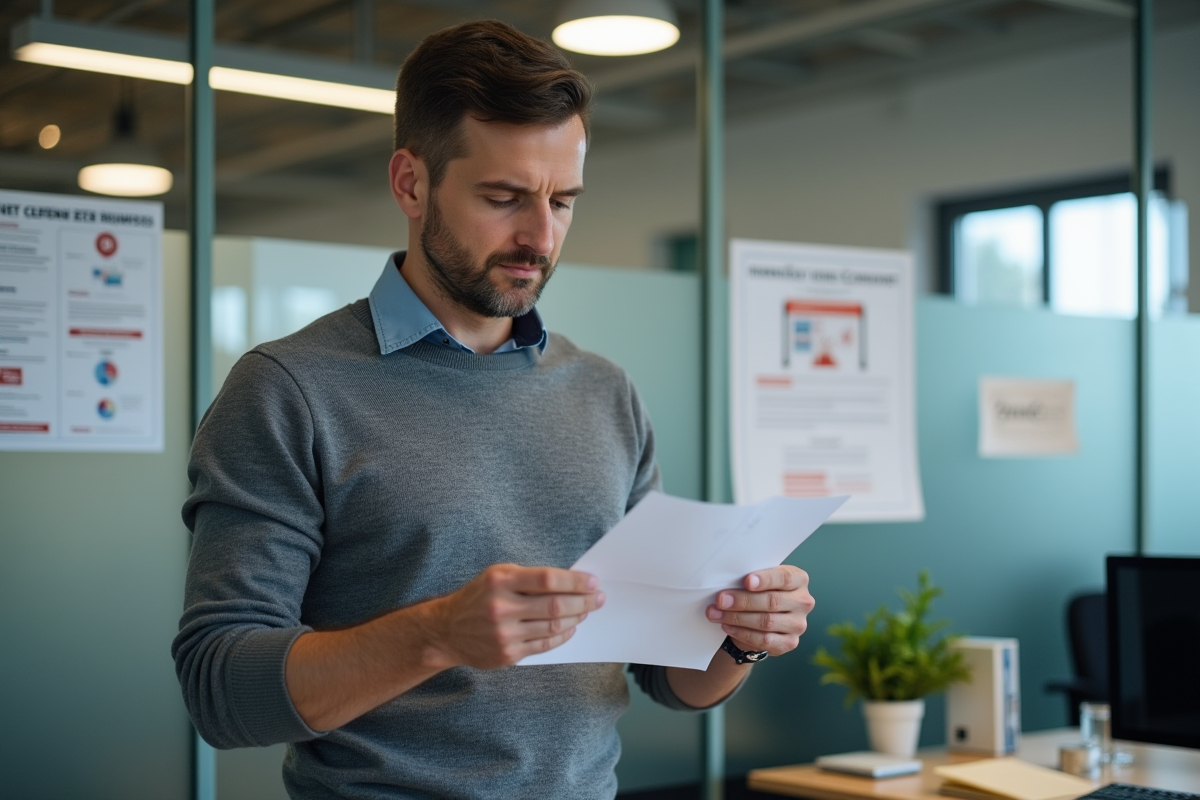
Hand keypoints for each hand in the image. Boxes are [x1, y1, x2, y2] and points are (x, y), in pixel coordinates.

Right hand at [424, 564, 604, 669]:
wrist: (447, 630)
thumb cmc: (479, 597)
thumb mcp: (497, 576)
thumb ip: (529, 577)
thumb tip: (571, 581)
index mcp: (500, 581)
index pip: (548, 580)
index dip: (575, 581)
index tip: (592, 582)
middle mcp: (501, 607)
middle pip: (555, 605)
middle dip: (583, 601)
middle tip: (598, 598)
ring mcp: (504, 634)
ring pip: (553, 626)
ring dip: (577, 618)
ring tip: (586, 611)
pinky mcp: (507, 654)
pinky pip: (544, 645)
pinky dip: (563, 635)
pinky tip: (571, 627)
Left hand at [705, 566, 812, 656]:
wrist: (761, 616)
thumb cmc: (759, 591)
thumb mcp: (759, 579)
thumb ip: (750, 578)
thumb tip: (727, 581)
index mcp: (799, 579)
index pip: (784, 578)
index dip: (765, 579)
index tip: (746, 581)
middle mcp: (803, 601)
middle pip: (772, 601)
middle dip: (742, 601)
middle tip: (720, 600)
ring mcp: (798, 624)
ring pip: (766, 622)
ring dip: (737, 618)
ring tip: (716, 613)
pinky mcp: (790, 642)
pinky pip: (764, 640)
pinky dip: (742, 633)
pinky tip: (727, 626)